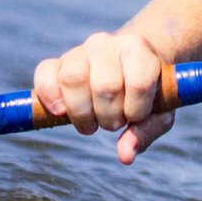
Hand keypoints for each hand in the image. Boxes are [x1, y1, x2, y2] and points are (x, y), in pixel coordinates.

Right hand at [33, 29, 175, 164]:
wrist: (131, 63)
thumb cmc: (147, 92)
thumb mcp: (157, 111)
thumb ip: (146, 131)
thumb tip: (125, 156)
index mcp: (139, 50)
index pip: (139, 82)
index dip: (137, 110)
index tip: (137, 116)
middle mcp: (109, 44)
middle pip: (105, 85)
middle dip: (109, 116)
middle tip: (113, 122)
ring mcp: (82, 51)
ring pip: (73, 79)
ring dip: (81, 113)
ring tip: (91, 121)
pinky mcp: (58, 62)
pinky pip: (45, 73)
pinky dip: (48, 95)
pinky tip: (59, 112)